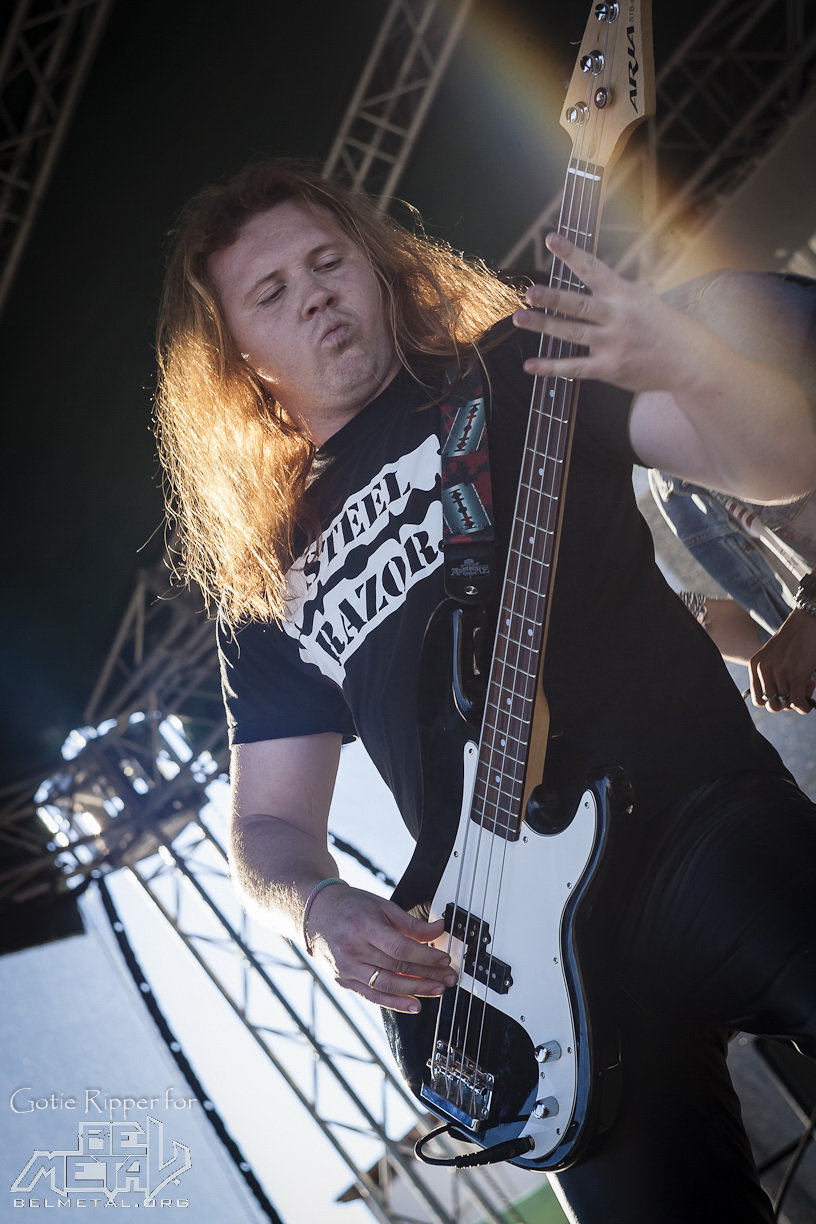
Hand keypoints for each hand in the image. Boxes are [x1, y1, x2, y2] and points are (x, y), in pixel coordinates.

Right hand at [307, 883, 456, 1012]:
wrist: (316, 914)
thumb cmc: (350, 907)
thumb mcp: (382, 906)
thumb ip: (410, 923)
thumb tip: (438, 929)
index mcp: (363, 927)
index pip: (400, 948)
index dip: (425, 956)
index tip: (443, 959)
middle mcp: (353, 950)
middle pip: (396, 968)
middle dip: (427, 975)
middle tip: (448, 978)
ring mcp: (346, 968)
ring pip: (387, 986)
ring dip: (416, 991)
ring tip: (437, 990)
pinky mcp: (344, 981)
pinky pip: (372, 996)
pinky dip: (394, 1004)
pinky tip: (414, 1005)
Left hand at [511, 231, 711, 393]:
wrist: (688, 360)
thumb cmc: (663, 326)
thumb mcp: (643, 298)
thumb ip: (614, 292)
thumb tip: (590, 277)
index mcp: (624, 295)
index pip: (593, 269)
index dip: (571, 253)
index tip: (551, 238)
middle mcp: (617, 317)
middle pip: (579, 305)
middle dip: (553, 298)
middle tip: (529, 292)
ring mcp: (612, 344)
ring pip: (572, 333)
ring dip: (544, 326)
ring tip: (519, 318)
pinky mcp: (609, 368)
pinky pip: (575, 368)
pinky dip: (551, 368)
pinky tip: (530, 365)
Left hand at [750, 608, 815, 714]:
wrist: (808, 621)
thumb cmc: (794, 640)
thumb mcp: (773, 656)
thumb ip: (770, 676)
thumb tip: (778, 704)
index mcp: (755, 665)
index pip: (758, 700)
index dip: (773, 703)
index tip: (785, 694)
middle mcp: (764, 669)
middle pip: (773, 704)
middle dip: (788, 703)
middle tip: (799, 689)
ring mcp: (779, 672)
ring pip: (787, 704)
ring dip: (800, 699)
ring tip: (808, 683)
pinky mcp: (795, 675)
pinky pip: (797, 703)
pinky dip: (805, 706)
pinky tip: (811, 695)